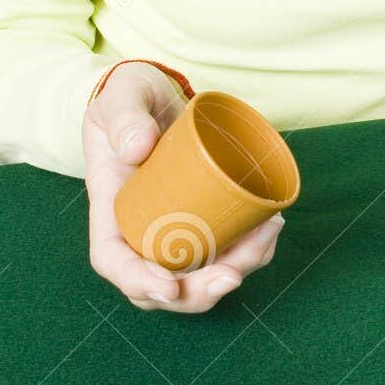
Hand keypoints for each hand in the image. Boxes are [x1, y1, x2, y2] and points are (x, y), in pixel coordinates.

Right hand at [83, 62, 284, 312]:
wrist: (158, 93)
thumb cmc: (131, 95)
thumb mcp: (122, 96)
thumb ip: (125, 115)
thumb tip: (138, 148)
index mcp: (113, 208)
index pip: (115, 261)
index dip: (139, 282)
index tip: (169, 287)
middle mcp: (142, 228)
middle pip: (162, 283)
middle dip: (198, 292)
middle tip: (233, 276)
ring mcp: (175, 226)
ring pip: (200, 272)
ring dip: (237, 268)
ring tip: (267, 233)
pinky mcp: (204, 216)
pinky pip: (225, 247)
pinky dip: (251, 248)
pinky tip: (272, 225)